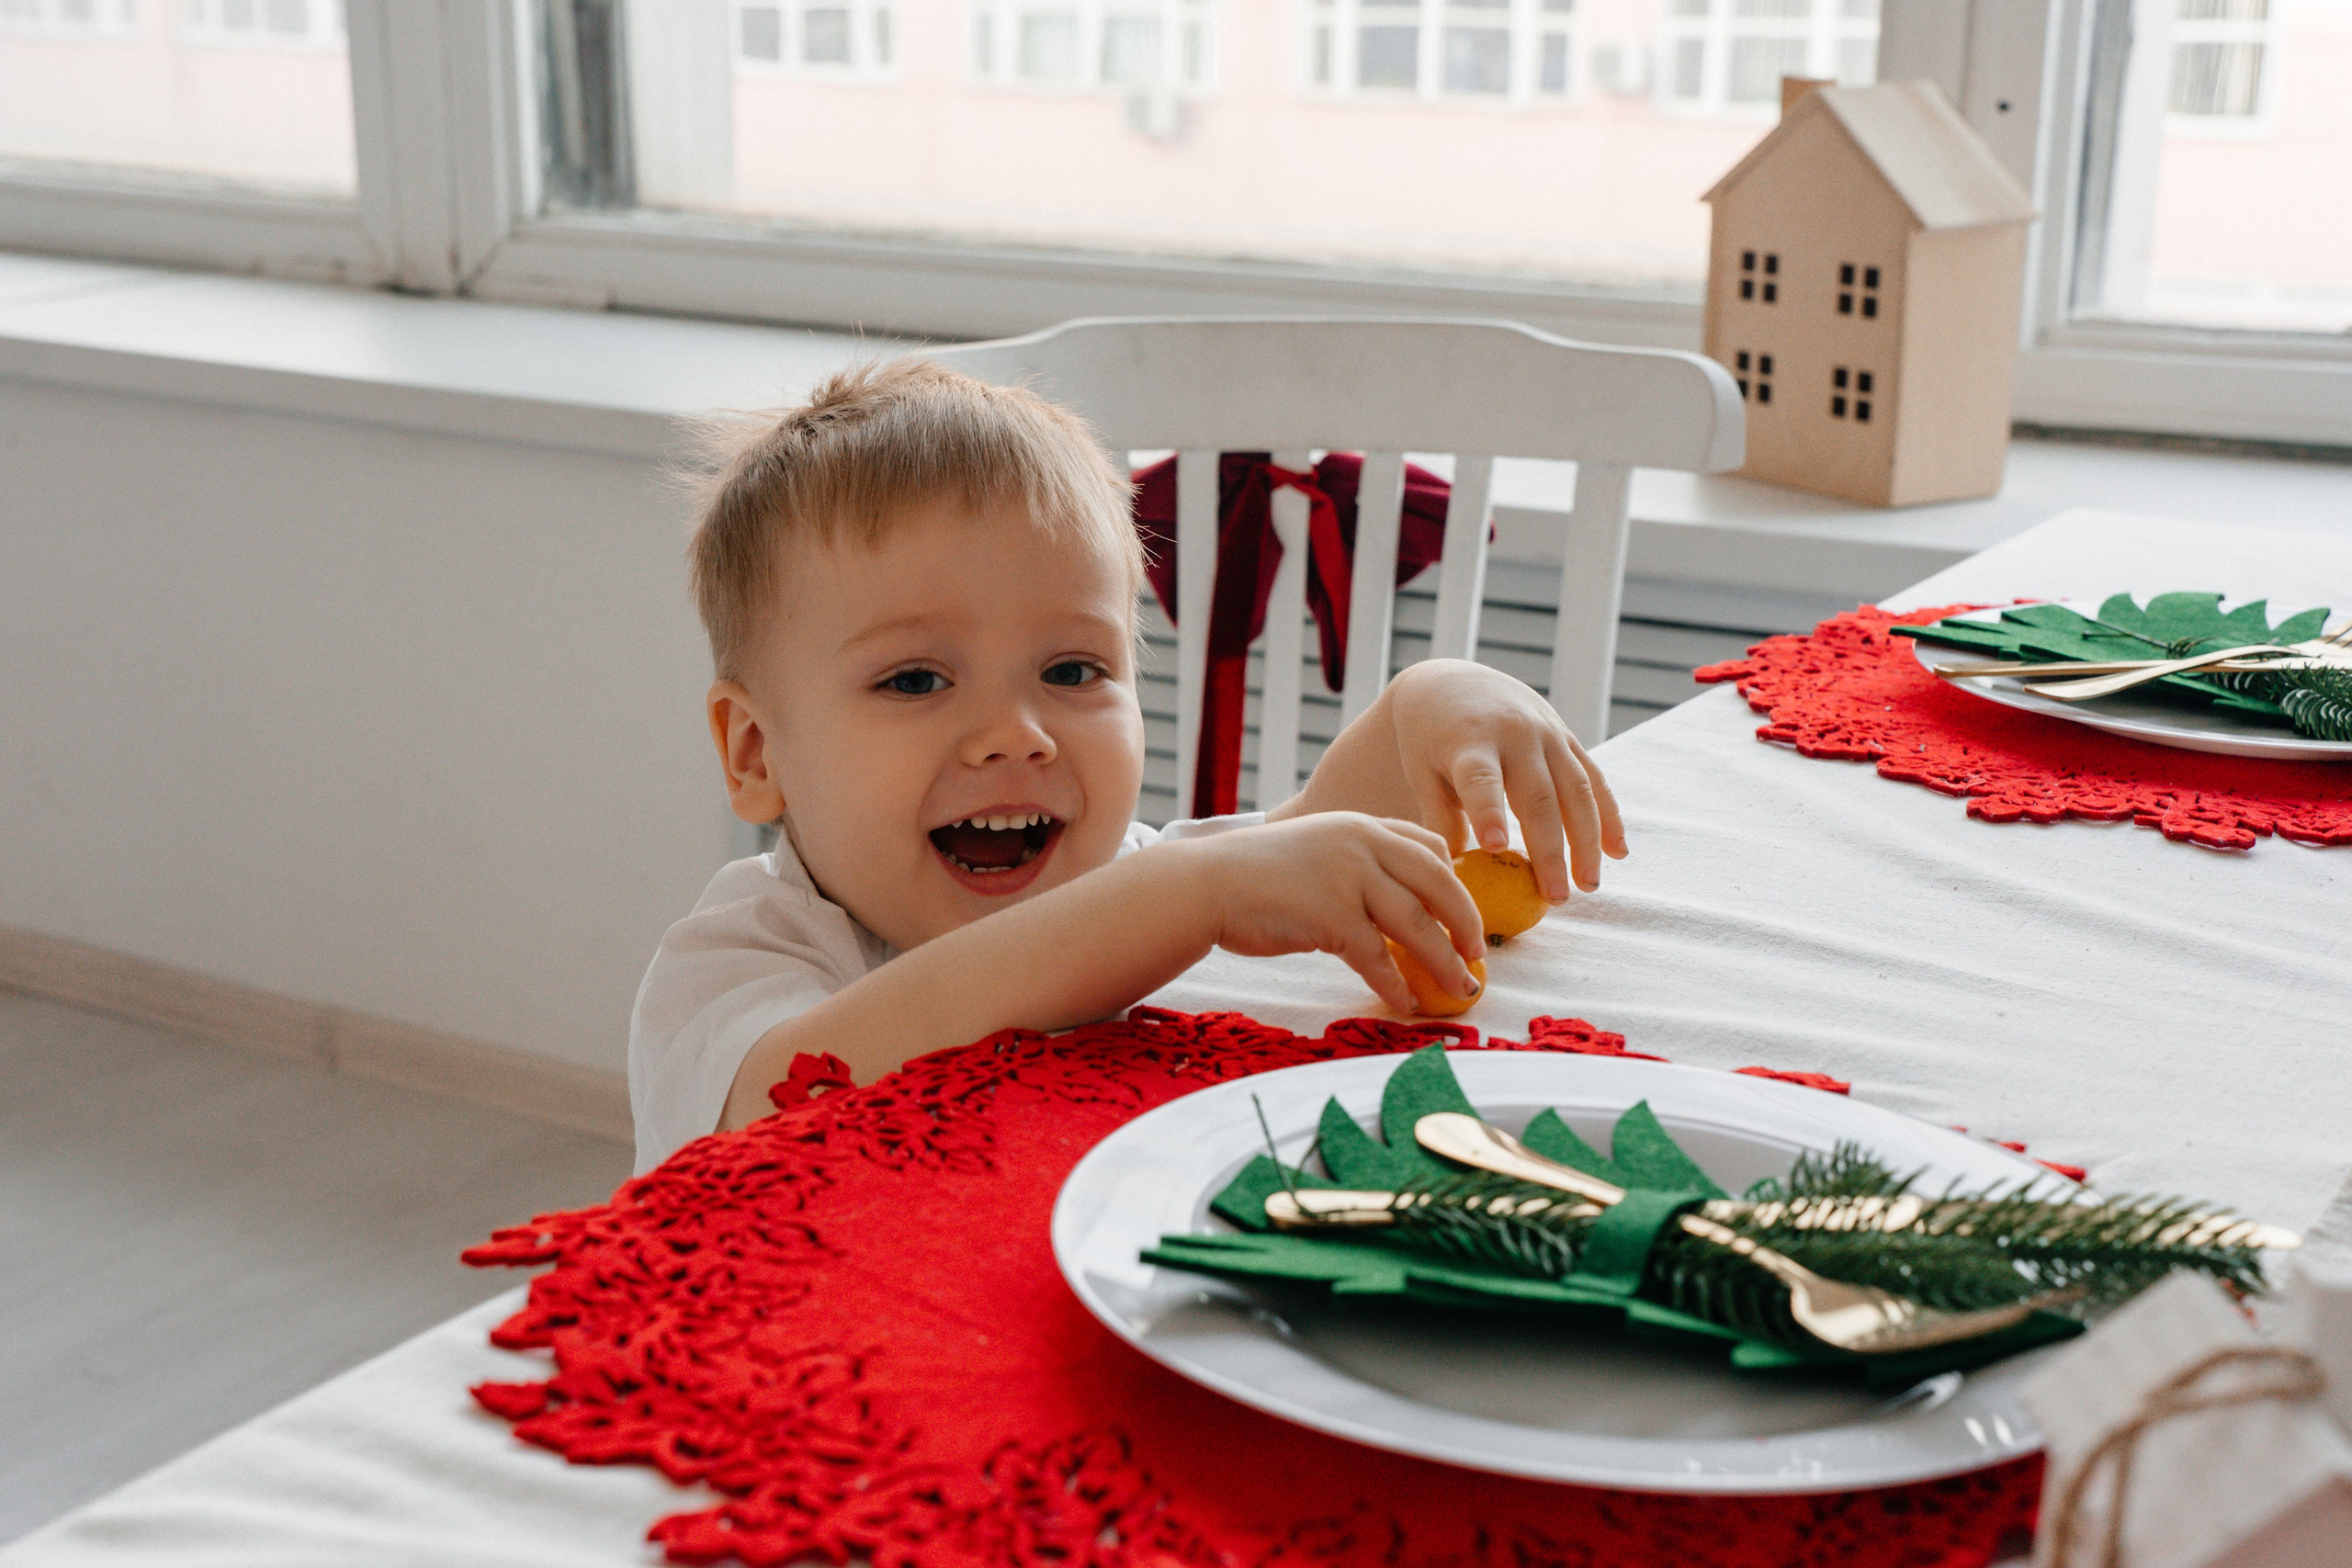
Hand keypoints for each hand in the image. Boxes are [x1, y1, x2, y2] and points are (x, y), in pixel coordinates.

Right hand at [1179, 813, 1485, 1012]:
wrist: (1206, 884)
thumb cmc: (1257, 876)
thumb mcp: (1316, 851)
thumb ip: (1357, 866)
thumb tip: (1396, 906)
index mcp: (1362, 826)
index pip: (1428, 845)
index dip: (1454, 879)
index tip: (1463, 910)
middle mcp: (1362, 844)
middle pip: (1438, 881)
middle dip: (1466, 921)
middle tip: (1479, 953)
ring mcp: (1348, 878)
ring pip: (1417, 923)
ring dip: (1445, 961)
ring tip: (1463, 987)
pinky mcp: (1331, 916)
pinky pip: (1378, 958)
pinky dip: (1396, 984)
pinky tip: (1406, 1002)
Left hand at [1382, 659, 1626, 901]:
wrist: (1454, 685)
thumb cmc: (1430, 741)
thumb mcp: (1422, 772)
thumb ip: (1439, 819)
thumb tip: (1455, 877)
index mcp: (1469, 743)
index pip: (1481, 779)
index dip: (1489, 812)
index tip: (1495, 848)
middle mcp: (1513, 735)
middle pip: (1539, 797)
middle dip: (1551, 850)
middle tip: (1555, 898)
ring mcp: (1546, 733)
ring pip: (1576, 790)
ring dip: (1588, 840)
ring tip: (1588, 885)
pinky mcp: (1567, 737)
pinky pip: (1594, 779)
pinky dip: (1608, 816)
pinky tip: (1618, 853)